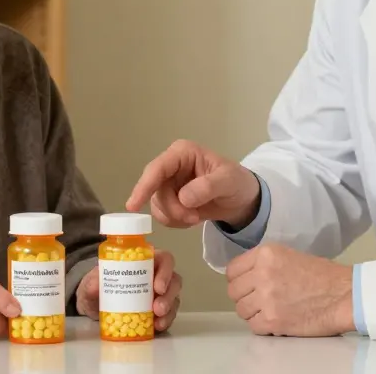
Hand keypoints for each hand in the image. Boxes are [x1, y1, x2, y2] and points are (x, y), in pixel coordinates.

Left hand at [75, 251, 183, 331]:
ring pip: (173, 297)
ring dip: (169, 309)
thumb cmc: (99, 286)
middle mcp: (156, 275)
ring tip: (158, 320)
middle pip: (173, 280)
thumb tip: (95, 285)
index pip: (164, 259)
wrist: (95, 305)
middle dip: (168, 295)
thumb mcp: (92, 282)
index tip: (157, 287)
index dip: (165, 271)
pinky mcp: (159, 311)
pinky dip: (166, 321)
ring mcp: (160, 294)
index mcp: (145, 261)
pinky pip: (169, 314)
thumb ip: (92, 282)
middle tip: (157, 308)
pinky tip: (157, 326)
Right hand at [126, 139, 260, 228]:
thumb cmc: (237, 183)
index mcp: (182, 153)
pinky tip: (192, 218)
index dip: (144, 186)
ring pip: (157, 205)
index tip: (133, 206)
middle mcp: (171, 166)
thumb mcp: (228, 181)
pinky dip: (175, 222)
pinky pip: (162, 214)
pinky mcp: (170, 199)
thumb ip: (208, 187)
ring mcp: (169, 183)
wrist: (242, 200)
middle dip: (172, 208)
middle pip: (155, 191)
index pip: (157, 168)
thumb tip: (184, 197)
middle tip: (194, 218)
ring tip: (197, 218)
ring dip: (175, 217)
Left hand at [227, 243, 353, 336]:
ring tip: (269, 310)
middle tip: (259, 300)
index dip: (238, 279)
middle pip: (234, 291)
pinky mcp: (272, 320)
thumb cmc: (323, 276)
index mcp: (266, 254)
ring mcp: (266, 298)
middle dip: (245, 297)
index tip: (246, 285)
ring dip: (253, 312)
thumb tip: (246, 276)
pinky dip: (262, 326)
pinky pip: (253, 326)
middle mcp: (262, 274)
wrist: (344, 295)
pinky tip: (276, 320)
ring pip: (241, 310)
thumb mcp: (289, 255)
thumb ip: (264, 263)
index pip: (232, 270)